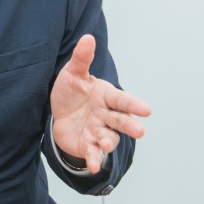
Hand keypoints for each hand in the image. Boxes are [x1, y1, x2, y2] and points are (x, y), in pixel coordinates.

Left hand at [51, 34, 150, 173]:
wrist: (57, 113)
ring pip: (109, 138)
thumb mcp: (73, 73)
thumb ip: (82, 58)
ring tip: (105, 143)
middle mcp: (105, 115)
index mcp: (105, 96)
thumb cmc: (71, 91)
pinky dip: (94, 159)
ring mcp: (98, 131)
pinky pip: (93, 154)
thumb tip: (88, 38)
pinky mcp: (88, 146)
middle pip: (120, 120)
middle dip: (130, 126)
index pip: (121, 100)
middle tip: (140, 132)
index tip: (147, 110)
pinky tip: (93, 165)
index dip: (133, 105)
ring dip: (109, 142)